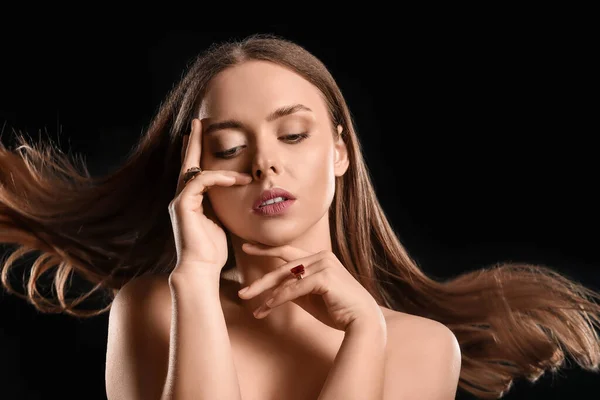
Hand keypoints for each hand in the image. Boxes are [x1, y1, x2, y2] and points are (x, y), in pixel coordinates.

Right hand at [168, 118, 252, 274]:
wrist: (201, 269)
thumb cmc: (213, 251)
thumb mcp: (222, 222)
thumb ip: (223, 205)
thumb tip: (237, 193)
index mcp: (190, 201)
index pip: (193, 171)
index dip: (197, 152)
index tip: (203, 135)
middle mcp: (181, 198)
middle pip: (186, 162)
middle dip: (193, 141)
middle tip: (200, 121)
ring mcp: (179, 200)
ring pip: (195, 170)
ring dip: (219, 165)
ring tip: (239, 161)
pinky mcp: (182, 205)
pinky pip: (201, 181)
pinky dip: (220, 178)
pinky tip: (236, 179)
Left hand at [237, 243, 384, 331]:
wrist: (362, 321)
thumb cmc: (338, 310)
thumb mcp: (310, 297)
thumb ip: (294, 288)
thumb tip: (273, 290)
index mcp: (319, 258)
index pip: (287, 251)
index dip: (266, 249)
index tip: (246, 247)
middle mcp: (321, 257)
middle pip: (283, 266)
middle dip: (261, 280)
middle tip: (242, 292)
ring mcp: (324, 264)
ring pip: (286, 278)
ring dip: (266, 294)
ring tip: (252, 305)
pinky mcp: (324, 277)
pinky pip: (293, 288)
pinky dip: (278, 298)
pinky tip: (267, 307)